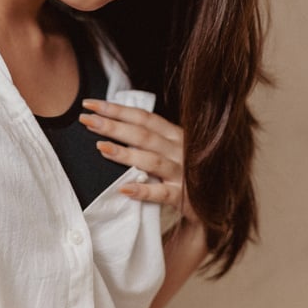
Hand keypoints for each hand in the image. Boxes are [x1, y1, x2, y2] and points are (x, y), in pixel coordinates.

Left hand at [79, 99, 198, 224]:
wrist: (221, 204)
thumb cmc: (189, 172)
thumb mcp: (174, 148)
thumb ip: (151, 138)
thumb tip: (115, 123)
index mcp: (176, 134)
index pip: (143, 117)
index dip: (117, 109)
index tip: (90, 104)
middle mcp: (180, 150)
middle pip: (143, 134)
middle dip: (113, 125)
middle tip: (86, 120)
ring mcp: (183, 173)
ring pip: (151, 160)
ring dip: (125, 153)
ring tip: (100, 147)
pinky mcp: (185, 198)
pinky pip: (162, 194)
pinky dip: (143, 191)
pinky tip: (124, 189)